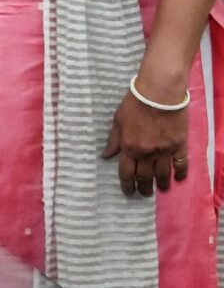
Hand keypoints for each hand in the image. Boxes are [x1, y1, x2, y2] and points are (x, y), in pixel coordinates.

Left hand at [104, 79, 190, 197]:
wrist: (159, 93)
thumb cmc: (135, 104)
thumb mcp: (118, 121)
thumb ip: (114, 141)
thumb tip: (106, 156)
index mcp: (129, 147)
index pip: (126, 172)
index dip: (127, 185)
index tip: (128, 192)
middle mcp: (147, 153)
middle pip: (144, 176)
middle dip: (143, 187)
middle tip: (143, 193)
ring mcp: (165, 150)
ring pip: (162, 174)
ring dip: (160, 184)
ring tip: (159, 189)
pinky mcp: (179, 145)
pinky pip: (181, 164)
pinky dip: (180, 173)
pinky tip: (178, 179)